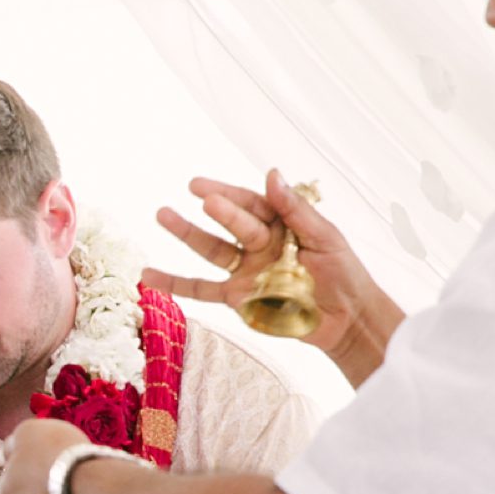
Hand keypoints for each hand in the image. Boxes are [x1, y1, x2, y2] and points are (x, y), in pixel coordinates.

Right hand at [144, 171, 401, 373]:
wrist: (346, 319)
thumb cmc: (343, 274)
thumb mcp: (325, 236)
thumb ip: (296, 210)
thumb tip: (271, 174)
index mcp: (281, 225)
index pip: (252, 204)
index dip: (231, 193)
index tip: (206, 185)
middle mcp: (259, 244)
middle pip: (230, 223)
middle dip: (214, 209)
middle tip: (196, 192)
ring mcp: (245, 271)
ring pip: (211, 250)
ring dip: (186, 233)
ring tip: (162, 215)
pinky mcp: (236, 298)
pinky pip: (201, 289)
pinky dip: (174, 283)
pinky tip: (148, 275)